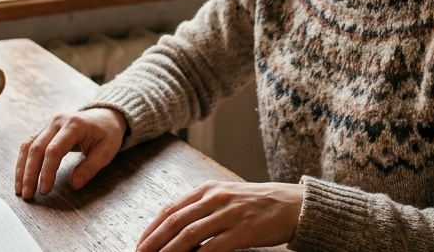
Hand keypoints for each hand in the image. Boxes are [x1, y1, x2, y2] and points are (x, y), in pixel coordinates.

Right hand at [15, 107, 126, 198]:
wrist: (105, 116)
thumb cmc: (107, 133)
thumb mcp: (107, 151)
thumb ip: (90, 168)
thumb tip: (74, 185)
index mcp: (74, 125)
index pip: (54, 150)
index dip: (47, 172)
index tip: (44, 190)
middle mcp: (57, 122)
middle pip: (36, 148)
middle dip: (29, 173)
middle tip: (27, 194)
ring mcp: (49, 124)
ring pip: (28, 146)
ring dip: (22, 168)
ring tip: (20, 189)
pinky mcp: (45, 130)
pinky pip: (29, 145)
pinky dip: (24, 162)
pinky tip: (22, 177)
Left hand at [136, 181, 302, 251]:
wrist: (293, 205)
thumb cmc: (258, 204)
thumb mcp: (227, 196)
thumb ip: (203, 207)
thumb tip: (176, 228)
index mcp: (208, 189)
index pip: (171, 208)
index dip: (152, 227)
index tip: (140, 243)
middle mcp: (215, 198)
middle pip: (175, 222)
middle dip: (153, 241)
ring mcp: (228, 214)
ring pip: (189, 236)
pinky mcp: (242, 231)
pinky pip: (212, 248)